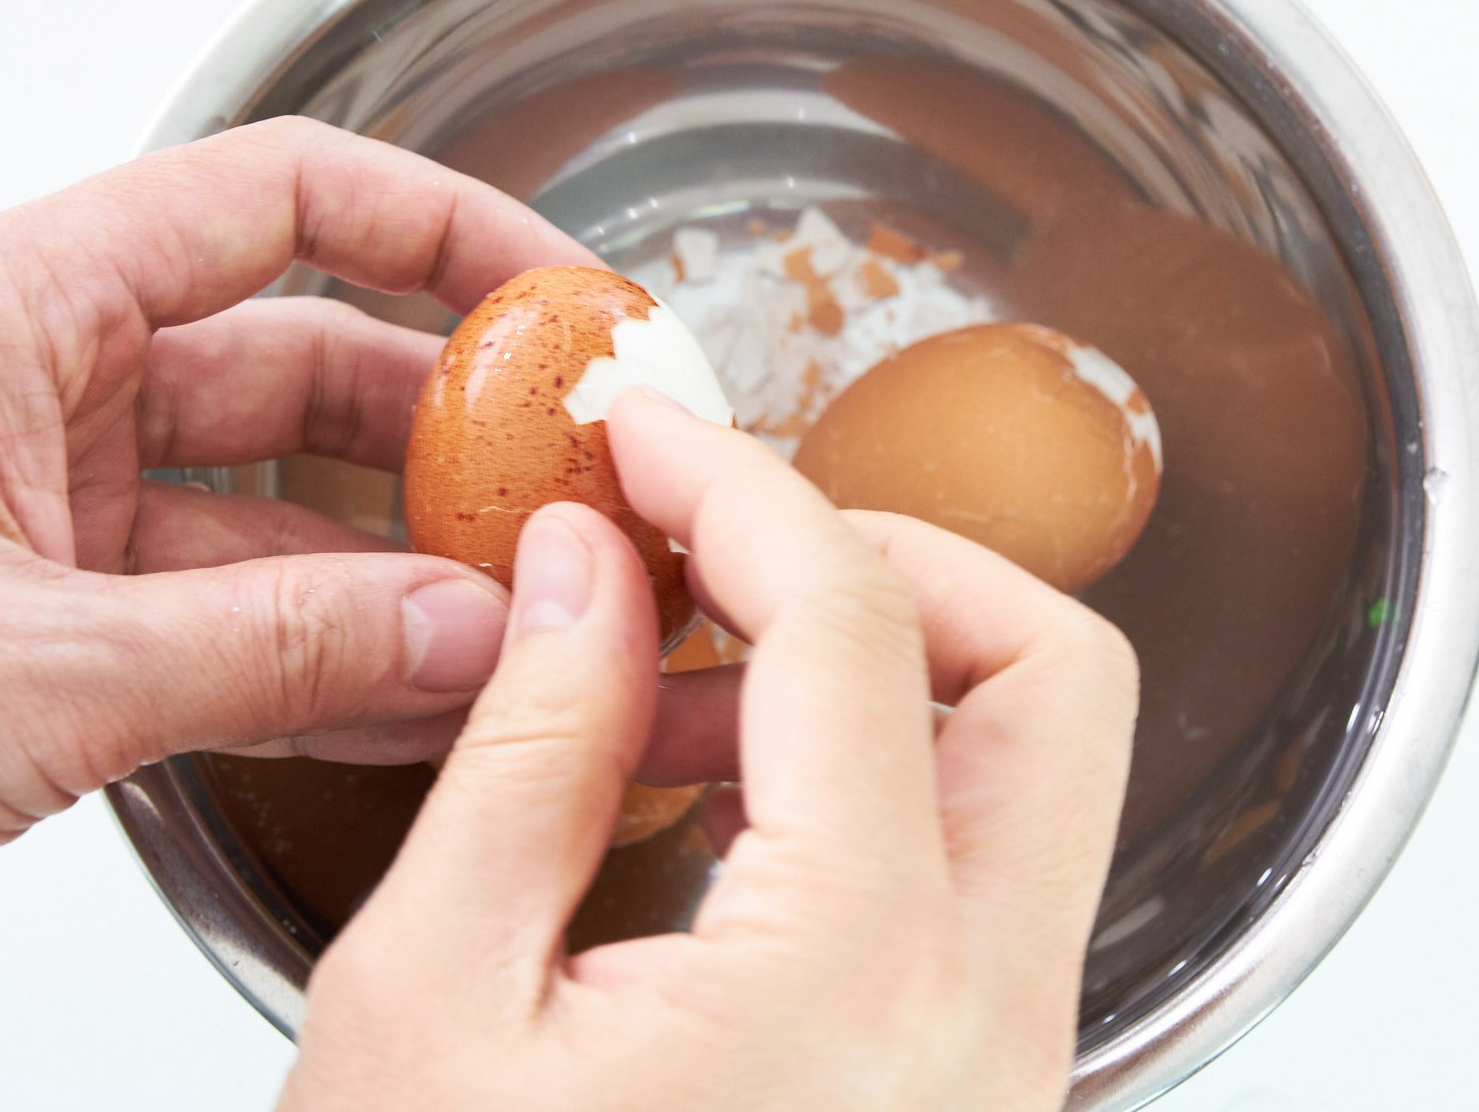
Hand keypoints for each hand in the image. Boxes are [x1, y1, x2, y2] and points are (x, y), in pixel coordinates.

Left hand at [0, 117, 594, 945]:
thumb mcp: (27, 668)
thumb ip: (275, 648)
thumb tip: (462, 632)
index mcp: (23, 313)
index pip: (285, 200)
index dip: (446, 226)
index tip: (563, 296)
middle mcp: (44, 391)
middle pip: (310, 361)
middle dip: (451, 435)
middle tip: (570, 497)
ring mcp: (50, 511)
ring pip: (278, 508)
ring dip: (404, 572)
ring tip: (524, 627)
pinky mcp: (45, 622)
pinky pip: (227, 616)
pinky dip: (325, 659)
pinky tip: (420, 703)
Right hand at [282, 391, 1136, 1110]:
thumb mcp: (431, 1005)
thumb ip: (530, 746)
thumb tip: (587, 563)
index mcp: (859, 980)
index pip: (856, 621)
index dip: (738, 482)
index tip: (644, 432)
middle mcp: (988, 1020)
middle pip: (1047, 673)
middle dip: (883, 562)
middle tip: (714, 545)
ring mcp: (1002, 1062)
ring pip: (1028, 770)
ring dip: (865, 674)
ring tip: (661, 688)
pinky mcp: (970, 1087)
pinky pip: (972, 873)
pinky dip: (862, 786)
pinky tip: (702, 801)